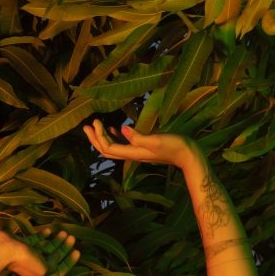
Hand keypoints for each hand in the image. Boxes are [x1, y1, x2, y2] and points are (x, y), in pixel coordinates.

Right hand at [0, 227, 79, 275]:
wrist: (4, 250)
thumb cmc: (24, 260)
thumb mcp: (44, 269)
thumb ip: (53, 266)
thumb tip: (59, 260)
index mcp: (41, 274)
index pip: (59, 270)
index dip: (69, 261)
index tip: (77, 251)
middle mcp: (36, 265)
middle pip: (54, 257)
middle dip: (63, 248)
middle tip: (71, 237)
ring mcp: (29, 254)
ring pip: (46, 248)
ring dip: (55, 241)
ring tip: (64, 232)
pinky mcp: (23, 245)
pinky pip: (36, 240)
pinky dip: (43, 236)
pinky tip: (49, 230)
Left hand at [83, 119, 202, 170]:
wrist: (188, 155)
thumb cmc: (174, 146)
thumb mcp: (156, 140)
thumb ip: (139, 137)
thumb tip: (122, 128)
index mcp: (133, 152)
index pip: (108, 147)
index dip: (98, 136)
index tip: (95, 120)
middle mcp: (132, 154)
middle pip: (106, 150)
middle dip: (94, 139)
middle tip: (86, 126)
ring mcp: (137, 152)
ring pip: (113, 147)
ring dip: (102, 137)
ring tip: (95, 126)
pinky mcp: (143, 148)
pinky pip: (123, 144)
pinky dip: (115, 136)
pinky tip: (114, 128)